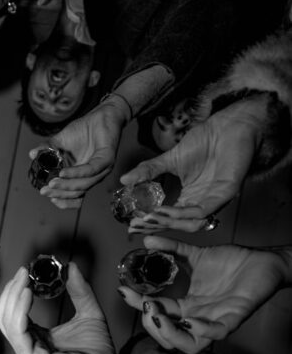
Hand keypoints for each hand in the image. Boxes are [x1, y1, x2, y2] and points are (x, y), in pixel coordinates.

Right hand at [0, 261, 117, 353]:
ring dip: (13, 297)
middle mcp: (27, 346)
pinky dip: (19, 310)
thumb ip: (80, 292)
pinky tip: (28, 294)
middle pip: (5, 314)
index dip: (17, 291)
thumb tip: (72, 268)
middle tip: (22, 271)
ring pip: (7, 321)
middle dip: (11, 290)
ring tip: (24, 279)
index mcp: (36, 337)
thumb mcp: (89, 314)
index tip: (26, 271)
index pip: (15, 312)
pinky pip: (17, 332)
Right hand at [36, 101, 126, 208]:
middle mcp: (93, 176)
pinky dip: (76, 173)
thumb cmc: (84, 129)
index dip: (63, 201)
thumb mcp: (61, 141)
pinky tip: (63, 172)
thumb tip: (31, 154)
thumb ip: (48, 149)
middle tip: (44, 191)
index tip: (49, 198)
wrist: (101, 114)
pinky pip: (91, 170)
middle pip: (77, 193)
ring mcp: (102, 169)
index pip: (76, 197)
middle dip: (59, 194)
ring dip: (66, 186)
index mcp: (83, 176)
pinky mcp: (107, 159)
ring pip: (84, 184)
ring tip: (52, 183)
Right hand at [117, 235, 288, 352]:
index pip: (157, 313)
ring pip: (189, 345)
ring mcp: (216, 321)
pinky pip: (216, 334)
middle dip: (150, 324)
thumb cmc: (232, 262)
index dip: (139, 305)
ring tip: (158, 315)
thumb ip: (171, 249)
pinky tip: (190, 319)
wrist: (263, 260)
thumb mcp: (195, 255)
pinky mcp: (234, 318)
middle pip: (167, 337)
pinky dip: (201, 330)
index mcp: (187, 307)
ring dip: (169, 334)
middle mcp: (198, 319)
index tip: (125, 290)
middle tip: (145, 305)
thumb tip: (147, 239)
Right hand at [122, 107, 260, 233]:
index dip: (151, 223)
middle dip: (156, 227)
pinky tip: (164, 210)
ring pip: (190, 222)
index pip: (169, 218)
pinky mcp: (225, 193)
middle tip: (136, 225)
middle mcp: (201, 203)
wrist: (227, 126)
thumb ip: (148, 171)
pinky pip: (202, 210)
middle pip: (178, 225)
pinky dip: (182, 213)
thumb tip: (125, 179)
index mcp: (190, 199)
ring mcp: (214, 200)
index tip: (131, 225)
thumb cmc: (205, 141)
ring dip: (167, 222)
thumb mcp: (170, 159)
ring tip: (148, 218)